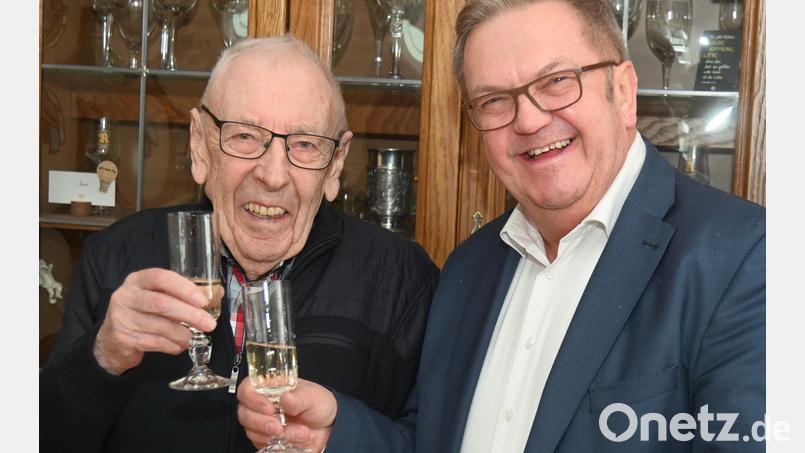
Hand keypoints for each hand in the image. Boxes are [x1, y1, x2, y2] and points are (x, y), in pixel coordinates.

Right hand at [93, 268, 219, 374]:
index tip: (202, 300)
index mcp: (137, 280)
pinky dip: (172, 345)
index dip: (183, 288)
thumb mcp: (157, 297)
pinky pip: (155, 342)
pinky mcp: (123, 338)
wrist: (111, 340)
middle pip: (162, 303)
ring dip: (183, 334)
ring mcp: (122, 317)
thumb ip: (183, 293)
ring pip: (160, 325)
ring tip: (192, 337)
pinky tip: (178, 346)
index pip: (160, 277)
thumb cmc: (142, 313)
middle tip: (209, 324)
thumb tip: (217, 293)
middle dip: (190, 314)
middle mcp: (126, 296)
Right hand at [237, 378, 336, 451]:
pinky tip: (296, 440)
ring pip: (252, 432)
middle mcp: (263, 405)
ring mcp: (263, 424)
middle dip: (262, 423)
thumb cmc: (319, 404)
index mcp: (270, 388)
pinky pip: (263, 445)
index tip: (269, 408)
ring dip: (276, 435)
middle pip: (244, 413)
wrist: (330, 426)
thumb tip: (285, 398)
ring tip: (300, 432)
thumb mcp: (312, 396)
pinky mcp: (268, 440)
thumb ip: (298, 398)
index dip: (253, 399)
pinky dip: (280, 445)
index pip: (247, 389)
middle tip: (280, 426)